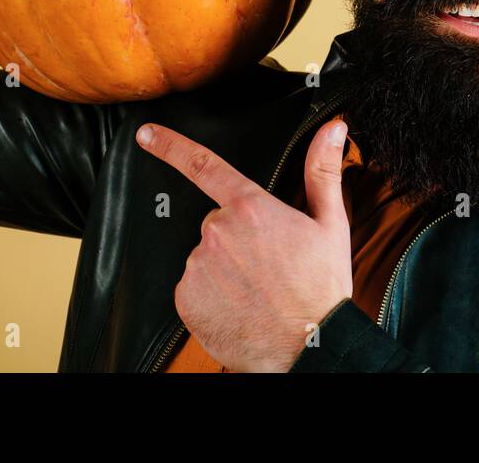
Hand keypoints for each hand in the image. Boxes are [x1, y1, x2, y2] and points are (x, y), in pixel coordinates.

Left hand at [135, 117, 353, 372]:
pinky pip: (195, 284)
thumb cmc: (321, 288)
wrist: (307, 347)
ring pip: (206, 254)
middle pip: (218, 221)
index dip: (170, 145)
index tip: (145, 134)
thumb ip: (323, 170)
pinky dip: (213, 292)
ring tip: (258, 287)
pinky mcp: (186, 298)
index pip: (203, 165)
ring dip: (226, 265)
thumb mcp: (331, 224)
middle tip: (269, 260)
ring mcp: (198, 267)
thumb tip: (333, 130)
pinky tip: (240, 303)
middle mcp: (217, 233)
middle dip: (239, 234)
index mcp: (250, 208)